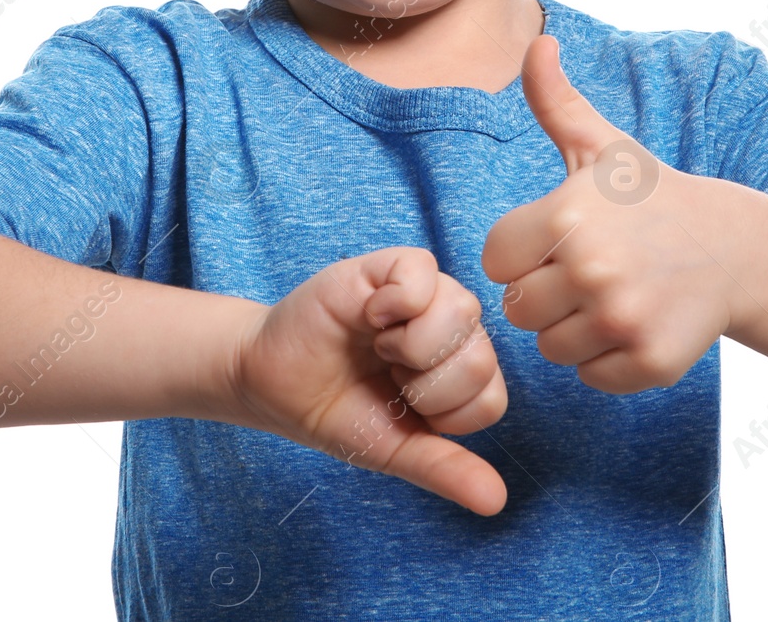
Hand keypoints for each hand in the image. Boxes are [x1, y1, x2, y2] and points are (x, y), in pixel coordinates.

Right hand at [231, 246, 508, 515]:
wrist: (271, 382)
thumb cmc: (336, 410)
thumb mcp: (393, 447)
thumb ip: (444, 468)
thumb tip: (496, 502)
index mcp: (460, 372)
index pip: (490, 399)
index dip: (442, 414)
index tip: (402, 407)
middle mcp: (452, 329)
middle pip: (480, 358)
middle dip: (423, 384)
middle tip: (386, 374)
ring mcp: (426, 292)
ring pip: (461, 311)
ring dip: (409, 344)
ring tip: (377, 345)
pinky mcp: (393, 264)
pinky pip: (423, 271)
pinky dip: (394, 302)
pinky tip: (369, 315)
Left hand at [483, 34, 743, 394]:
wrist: (732, 248)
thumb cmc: (650, 196)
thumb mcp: (600, 147)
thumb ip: (555, 100)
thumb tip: (537, 42)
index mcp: (566, 216)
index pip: (497, 260)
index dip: (524, 251)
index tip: (562, 237)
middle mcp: (593, 271)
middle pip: (519, 309)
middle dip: (546, 292)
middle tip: (592, 268)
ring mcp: (623, 320)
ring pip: (551, 348)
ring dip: (574, 328)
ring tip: (614, 293)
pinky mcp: (650, 363)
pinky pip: (591, 377)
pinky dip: (608, 359)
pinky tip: (637, 322)